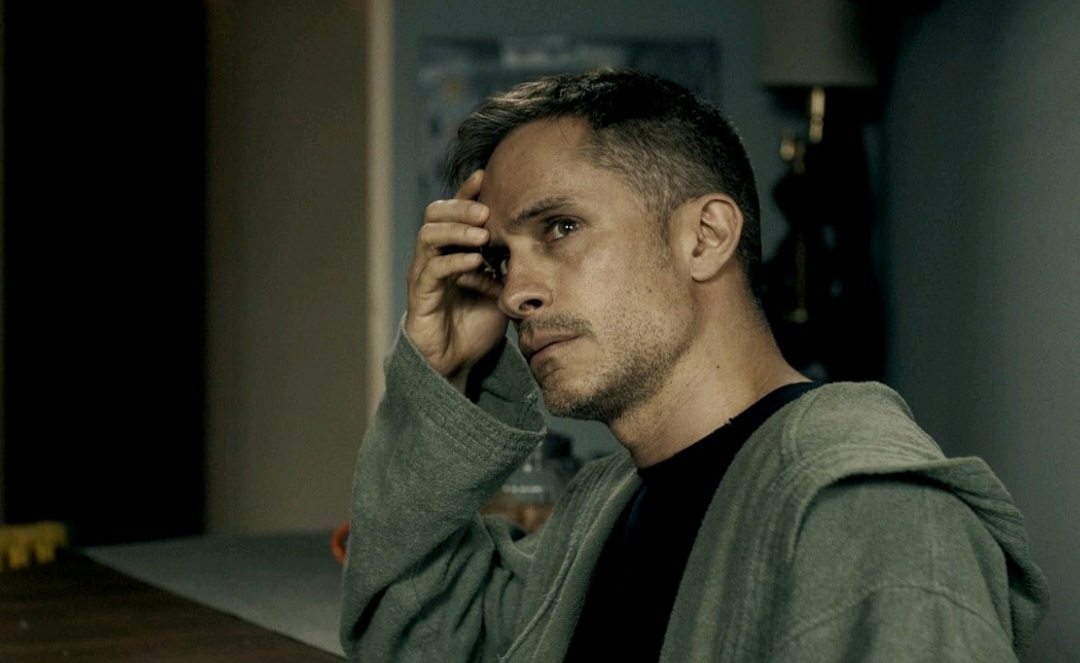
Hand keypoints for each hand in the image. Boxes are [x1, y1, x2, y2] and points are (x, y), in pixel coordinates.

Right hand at [405, 170, 506, 391]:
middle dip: (460, 207)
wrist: (459, 363)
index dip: (467, 192)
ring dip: (456, 230)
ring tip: (482, 234)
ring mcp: (424, 276)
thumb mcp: (502, 289)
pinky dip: (453, 261)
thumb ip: (510, 265)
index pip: (454, 211)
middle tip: (486, 210)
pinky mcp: (421, 297)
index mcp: (452, 250)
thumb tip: (536, 242)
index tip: (487, 175)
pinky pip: (431, 270)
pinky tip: (475, 261)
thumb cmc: (477, 325)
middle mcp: (434, 257)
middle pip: (434, 214)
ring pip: (428, 236)